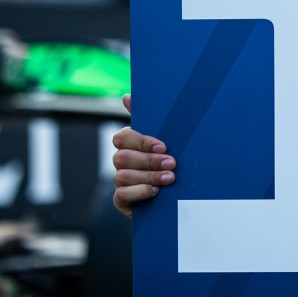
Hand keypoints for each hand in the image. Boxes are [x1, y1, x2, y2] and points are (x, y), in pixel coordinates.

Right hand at [111, 93, 175, 216]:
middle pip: (122, 157)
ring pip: (123, 176)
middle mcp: (121, 161)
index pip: (123, 137)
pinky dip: (139, 192)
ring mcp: (120, 181)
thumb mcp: (166, 138)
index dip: (142, 142)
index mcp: (130, 144)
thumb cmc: (169, 159)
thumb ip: (151, 119)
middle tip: (172, 164)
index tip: (164, 146)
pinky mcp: (121, 200)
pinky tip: (155, 192)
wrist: (177, 192)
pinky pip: (121, 195)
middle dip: (149, 161)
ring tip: (169, 178)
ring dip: (148, 177)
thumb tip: (127, 96)